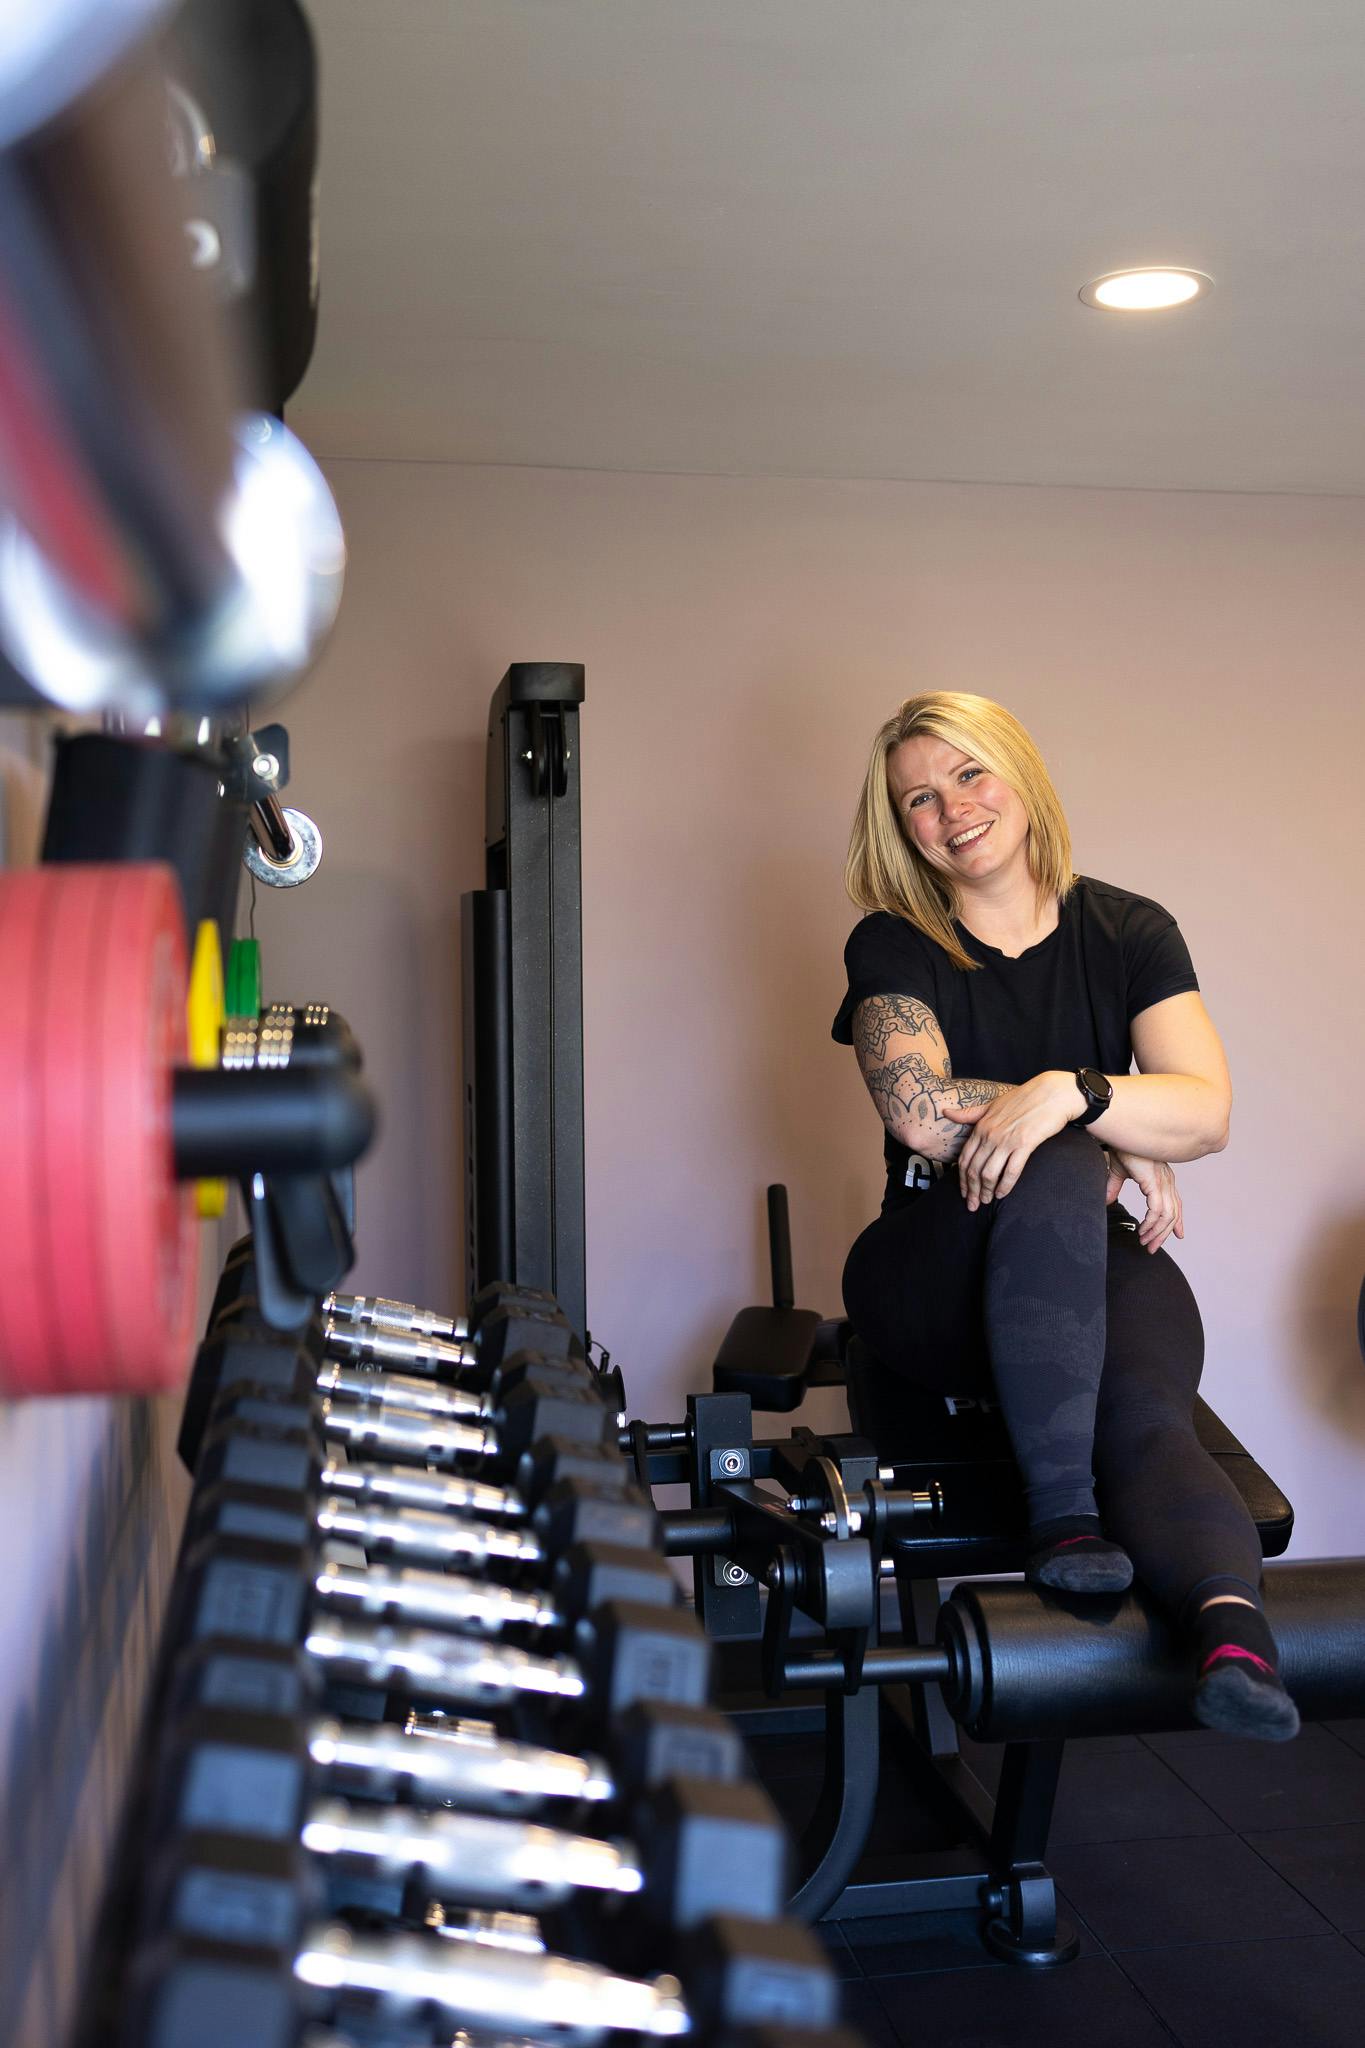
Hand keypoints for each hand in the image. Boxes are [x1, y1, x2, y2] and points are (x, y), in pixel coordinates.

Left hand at [940, 1071, 1075, 1210]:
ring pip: (989, 1173)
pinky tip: (1003, 1194)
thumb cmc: (1023, 1098)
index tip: (963, 1193)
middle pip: (974, 1169)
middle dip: (971, 1191)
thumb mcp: (992, 1104)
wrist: (1052, 1093)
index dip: (961, 1179)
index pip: (964, 1158)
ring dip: (986, 1191)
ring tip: (987, 1201)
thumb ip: (970, 1113)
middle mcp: (990, 1134)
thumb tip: (946, 1113)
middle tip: (973, 1206)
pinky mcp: (1025, 1144)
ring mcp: (1007, 1140)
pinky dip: (1005, 1186)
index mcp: (981, 1126)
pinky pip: (1011, 1171)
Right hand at [1104, 1147, 1183, 1253]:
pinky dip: (1151, 1223)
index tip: (1177, 1235)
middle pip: (1173, 1213)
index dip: (1177, 1221)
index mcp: (1162, 1177)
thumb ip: (1114, 1187)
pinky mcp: (1155, 1184)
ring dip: (1157, 1232)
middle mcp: (1167, 1180)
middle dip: (1164, 1233)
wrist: (1119, 1133)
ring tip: (1145, 1242)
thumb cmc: (1120, 1147)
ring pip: (1167, 1215)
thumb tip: (1107, 1200)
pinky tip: (1142, 1230)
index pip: (1175, 1203)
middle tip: (1153, 1247)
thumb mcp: (1119, 1172)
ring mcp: (1163, 1182)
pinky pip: (1158, 1210)